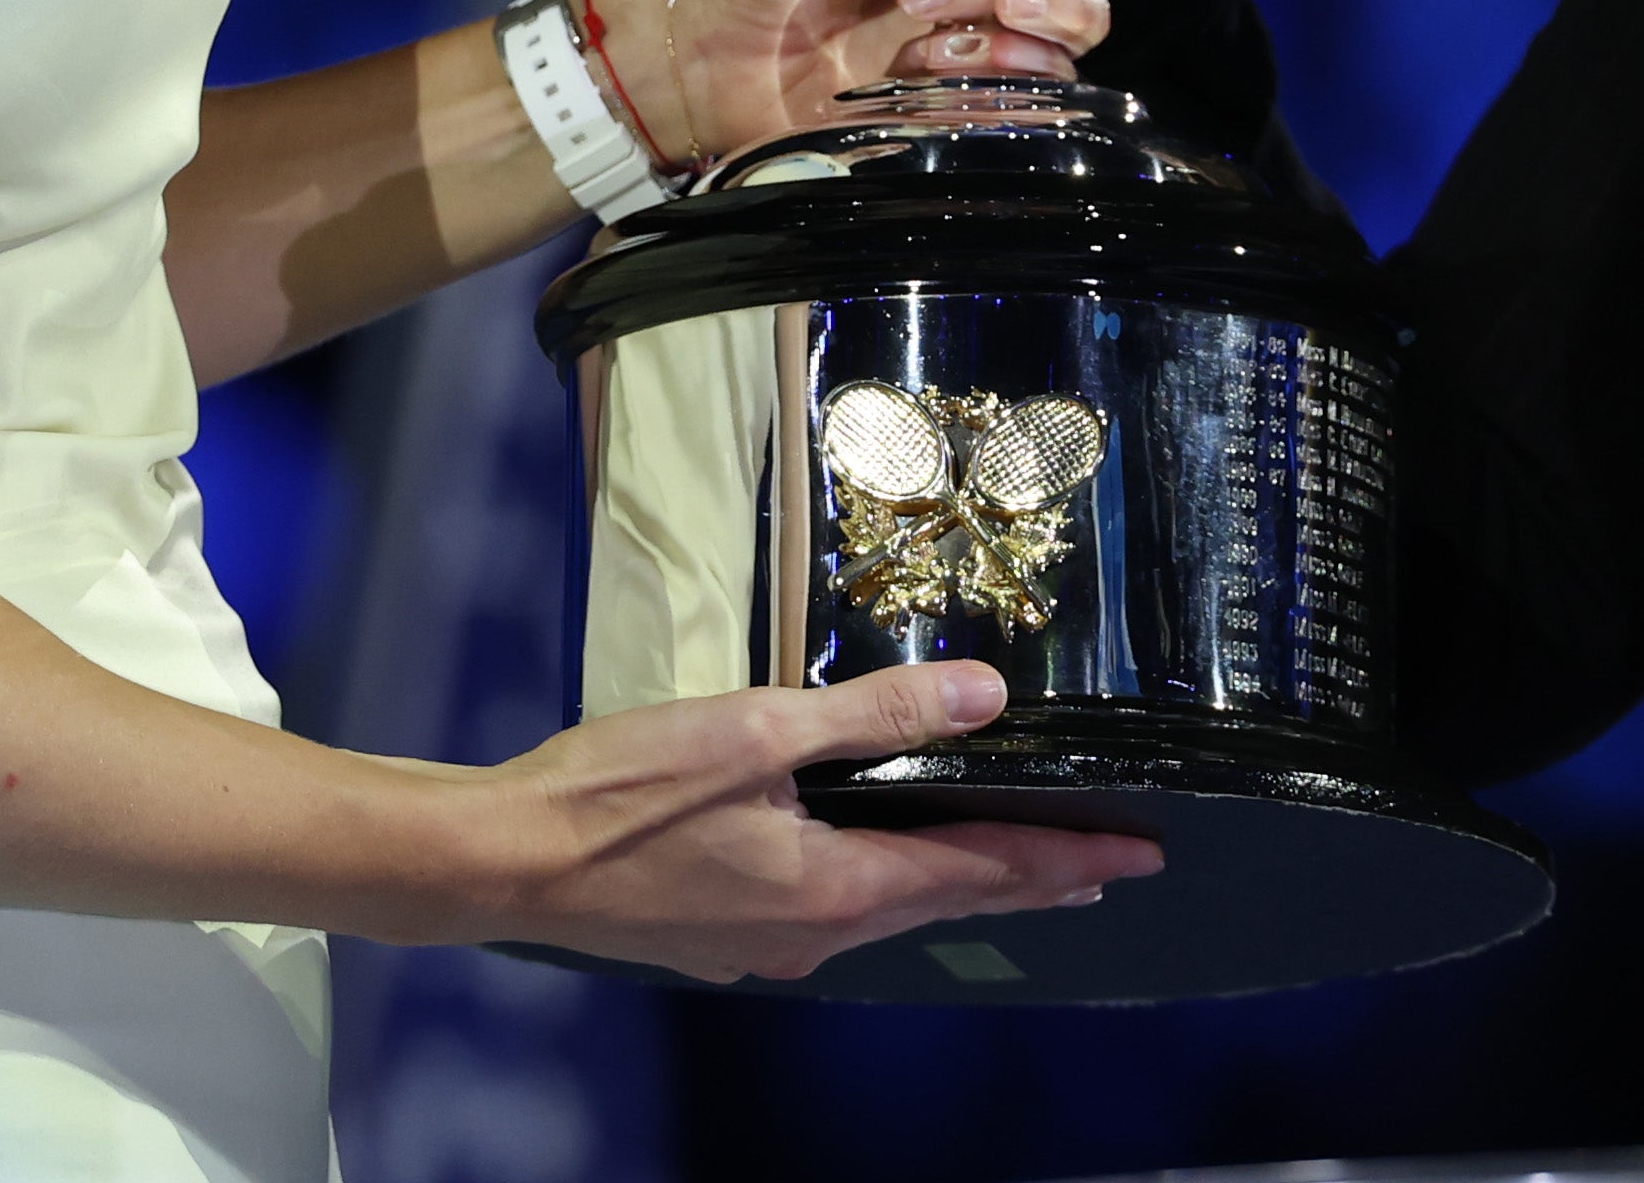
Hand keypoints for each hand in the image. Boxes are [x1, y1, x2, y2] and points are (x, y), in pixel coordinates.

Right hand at [455, 661, 1160, 981]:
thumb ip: (877, 713)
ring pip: (889, 909)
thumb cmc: (621, 792)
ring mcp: (766, 945)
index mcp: (838, 888)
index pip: (984, 870)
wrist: (507, 863)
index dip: (1066, 858)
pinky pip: (831, 911)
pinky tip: (876, 868)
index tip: (1137, 857)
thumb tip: (986, 699)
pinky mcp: (721, 935)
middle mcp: (815, 935)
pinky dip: (884, 884)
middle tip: (1104, 867)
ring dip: (959, 883)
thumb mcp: (758, 729)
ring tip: (1013, 867)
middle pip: (949, 899)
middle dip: (1033, 879)